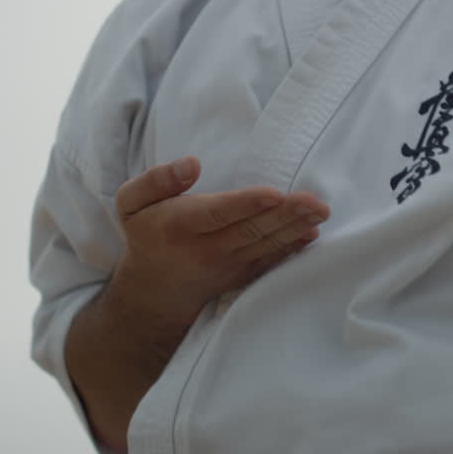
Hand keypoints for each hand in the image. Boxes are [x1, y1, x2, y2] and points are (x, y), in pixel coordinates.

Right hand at [109, 155, 328, 324]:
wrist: (156, 290)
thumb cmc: (147, 233)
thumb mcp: (132, 203)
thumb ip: (156, 180)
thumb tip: (191, 163)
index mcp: (180, 225)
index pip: (217, 214)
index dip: (246, 204)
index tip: (274, 193)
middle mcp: (207, 248)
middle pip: (251, 229)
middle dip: (285, 215)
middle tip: (315, 201)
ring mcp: (229, 264)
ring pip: (265, 244)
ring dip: (295, 228)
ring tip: (320, 211)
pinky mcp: (243, 274)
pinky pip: (270, 261)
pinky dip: (292, 249)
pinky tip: (312, 234)